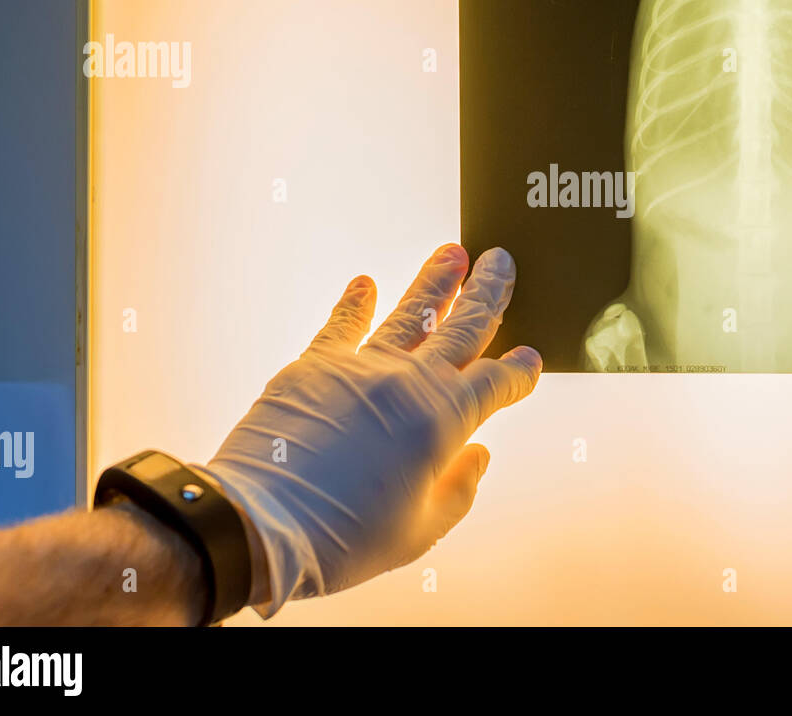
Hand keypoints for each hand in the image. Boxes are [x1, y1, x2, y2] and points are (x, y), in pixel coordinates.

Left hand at [198, 244, 541, 616]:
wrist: (260, 524)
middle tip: (503, 262)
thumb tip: (477, 456)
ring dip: (436, 280)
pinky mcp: (315, 367)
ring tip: (454, 252)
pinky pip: (343, 325)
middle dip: (488, 293)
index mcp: (444, 422)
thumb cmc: (343, 538)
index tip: (531, 358)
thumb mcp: (420, 532)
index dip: (519, 370)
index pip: (496, 382)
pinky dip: (356, 302)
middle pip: (463, 326)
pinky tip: (366, 283)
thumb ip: (459, 490)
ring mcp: (362, 368)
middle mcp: (410, 382)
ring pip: (412, 312)